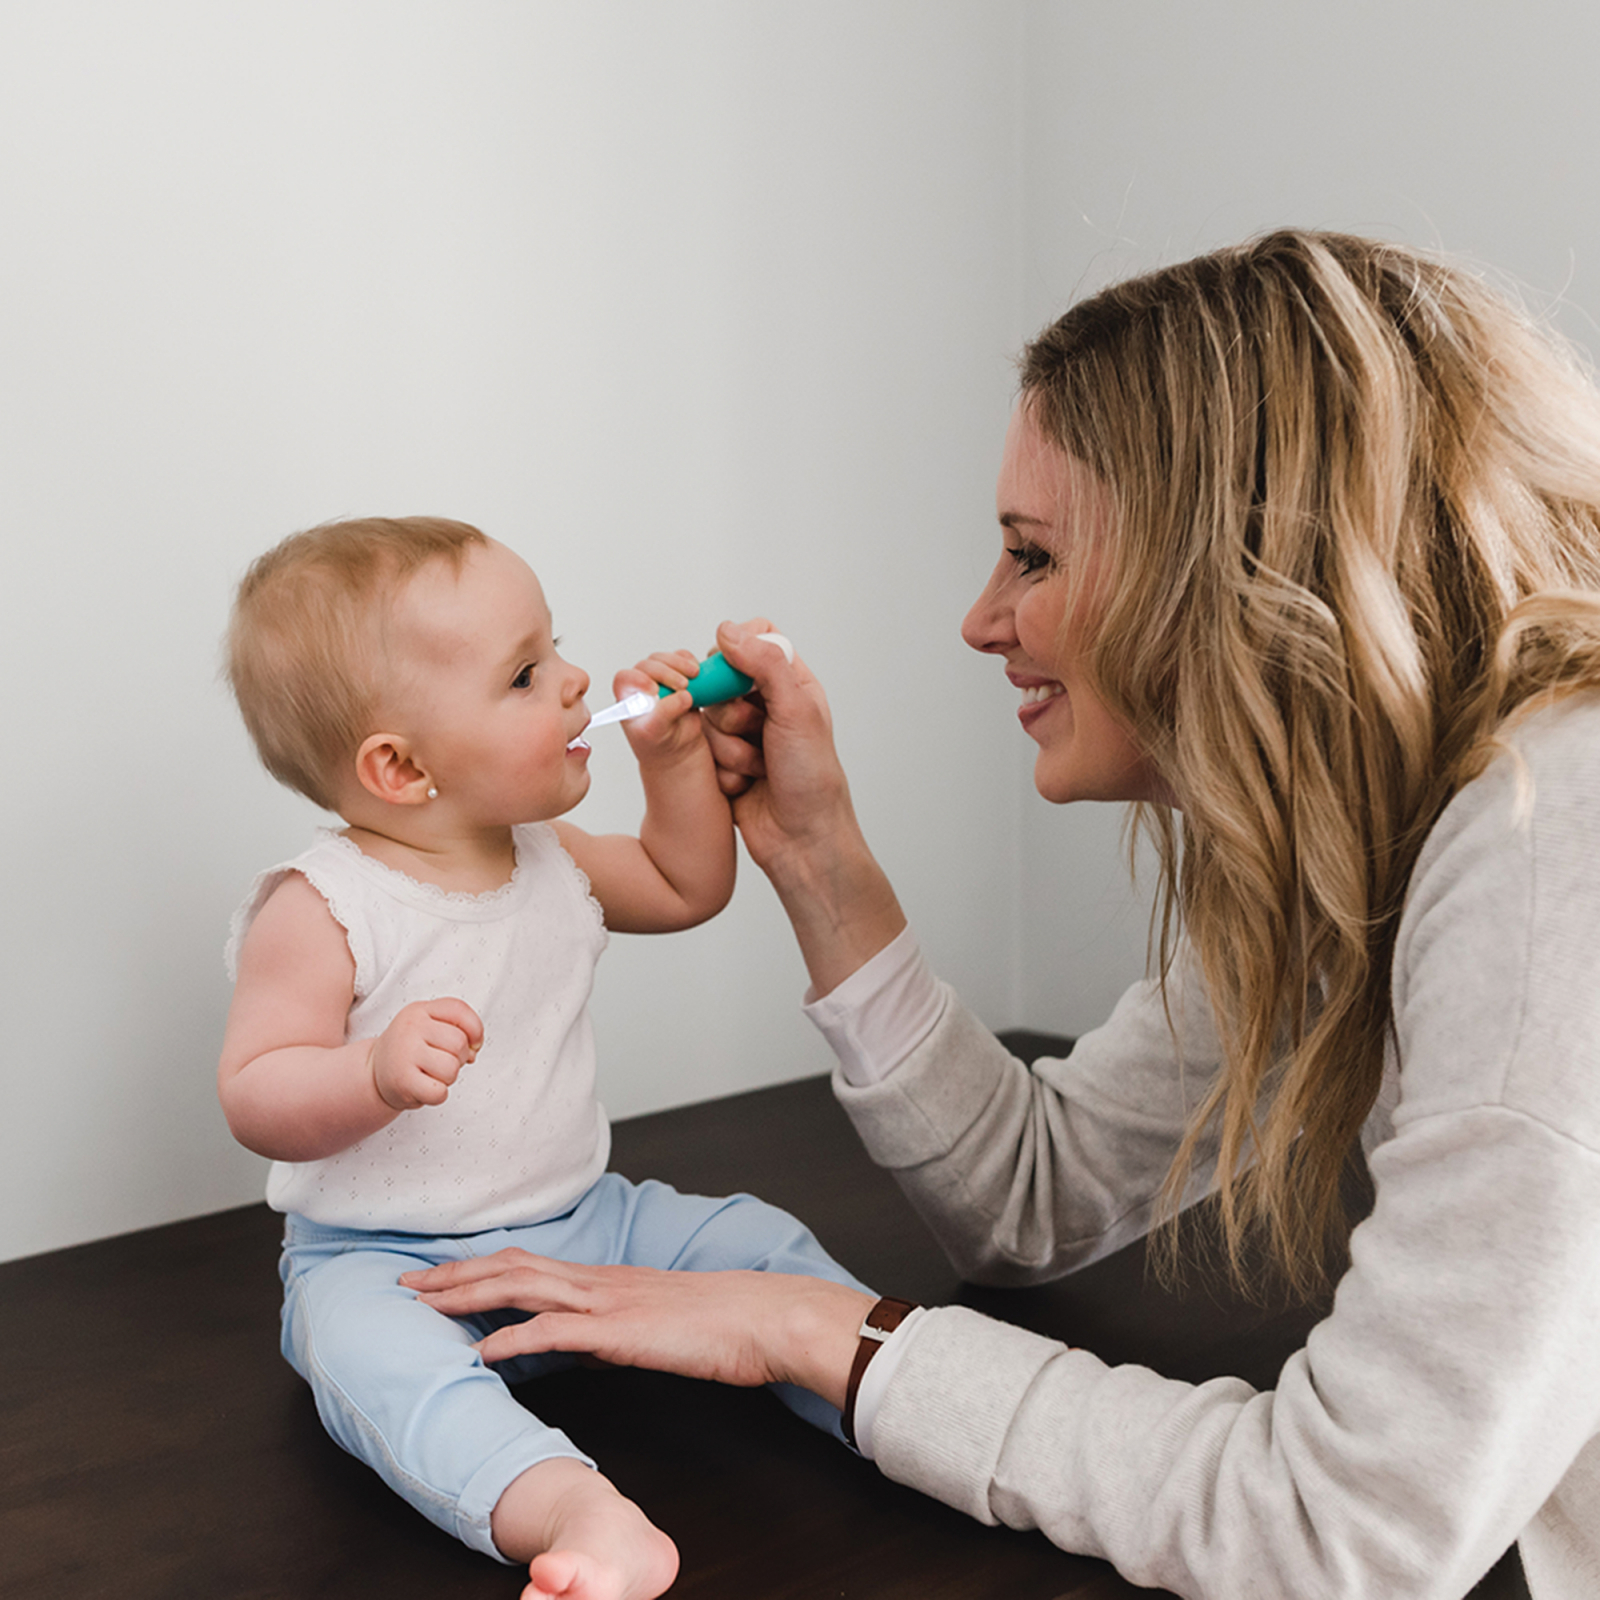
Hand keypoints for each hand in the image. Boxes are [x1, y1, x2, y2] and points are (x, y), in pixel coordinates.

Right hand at [368, 997, 482, 1110]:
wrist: (374, 1074)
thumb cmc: (410, 1050)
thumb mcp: (429, 1027)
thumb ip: (457, 1030)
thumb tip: (472, 1051)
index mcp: (419, 1010)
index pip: (459, 1010)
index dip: (475, 1029)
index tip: (473, 1043)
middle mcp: (410, 1027)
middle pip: (459, 1042)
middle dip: (459, 1057)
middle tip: (440, 1062)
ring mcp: (404, 1053)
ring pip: (452, 1068)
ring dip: (448, 1077)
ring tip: (430, 1074)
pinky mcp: (402, 1081)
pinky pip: (439, 1092)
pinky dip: (438, 1095)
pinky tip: (423, 1088)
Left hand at [399, 1250, 872, 1406]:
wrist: (763, 1316)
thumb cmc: (721, 1323)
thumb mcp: (658, 1320)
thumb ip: (617, 1326)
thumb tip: (585, 1341)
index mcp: (605, 1278)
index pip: (528, 1263)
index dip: (479, 1266)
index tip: (440, 1273)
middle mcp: (597, 1281)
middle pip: (510, 1266)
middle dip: (453, 1274)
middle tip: (407, 1284)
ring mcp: (606, 1301)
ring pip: (520, 1288)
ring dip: (466, 1295)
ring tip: (423, 1306)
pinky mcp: (619, 1330)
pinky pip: (554, 1331)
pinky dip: (512, 1338)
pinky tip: (483, 1353)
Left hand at [615, 649, 707, 763]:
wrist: (679, 745)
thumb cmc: (658, 741)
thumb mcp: (656, 732)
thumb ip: (665, 713)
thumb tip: (683, 695)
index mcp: (628, 698)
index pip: (625, 679)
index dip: (638, 679)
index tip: (655, 690)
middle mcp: (640, 685)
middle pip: (648, 665)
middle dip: (666, 673)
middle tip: (682, 685)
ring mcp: (659, 678)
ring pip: (665, 659)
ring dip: (680, 664)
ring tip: (693, 678)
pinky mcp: (677, 674)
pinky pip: (682, 658)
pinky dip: (691, 662)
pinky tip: (697, 674)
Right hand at [698, 621, 851, 872]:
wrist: (800, 839)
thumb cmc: (812, 778)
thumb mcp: (797, 711)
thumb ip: (764, 665)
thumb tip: (727, 631)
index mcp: (790, 684)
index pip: (754, 641)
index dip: (735, 653)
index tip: (731, 674)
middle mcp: (765, 705)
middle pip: (719, 681)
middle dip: (732, 713)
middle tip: (758, 732)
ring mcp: (742, 734)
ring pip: (706, 718)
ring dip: (729, 748)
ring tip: (759, 768)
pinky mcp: (723, 761)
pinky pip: (701, 750)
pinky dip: (721, 769)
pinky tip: (746, 785)